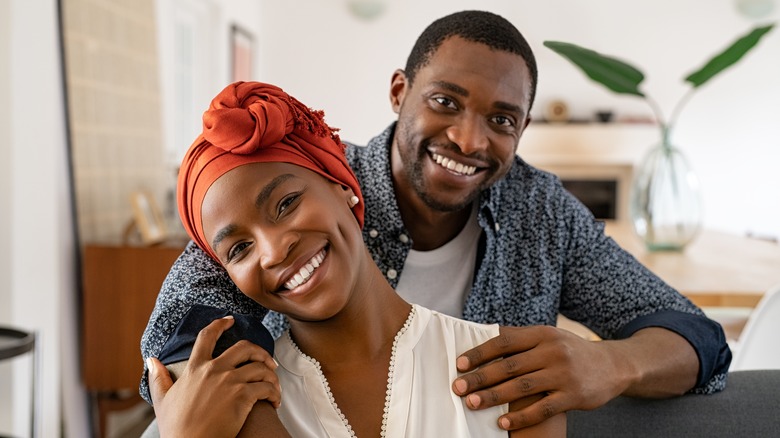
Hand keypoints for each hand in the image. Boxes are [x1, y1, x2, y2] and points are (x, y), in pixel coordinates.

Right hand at [148, 316, 281, 437]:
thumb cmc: (176, 428)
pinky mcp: (243, 397)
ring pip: (261, 367)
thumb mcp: (162, 400)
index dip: (219, 324)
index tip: (230, 320)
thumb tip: (152, 360)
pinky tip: (274, 401)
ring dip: (271, 376)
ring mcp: (230, 382)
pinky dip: (274, 393)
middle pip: (245, 347)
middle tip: (267, 361)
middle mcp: (214, 370)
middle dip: (260, 351)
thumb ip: (158, 378)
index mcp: (195, 368)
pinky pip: (267, 387)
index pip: (207, 336)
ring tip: (273, 386)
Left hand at [452, 325, 627, 430]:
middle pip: (509, 366)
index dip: (480, 353)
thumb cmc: (571, 351)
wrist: (613, 365)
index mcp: (543, 334)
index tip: (460, 364)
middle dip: (481, 378)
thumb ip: (522, 339)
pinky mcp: (573, 396)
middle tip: (458, 387)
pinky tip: (503, 424)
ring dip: (494, 397)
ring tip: (473, 403)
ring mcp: (563, 374)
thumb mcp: (550, 336)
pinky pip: (542, 409)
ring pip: (522, 388)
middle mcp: (553, 351)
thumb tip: (484, 336)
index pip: (504, 342)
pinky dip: (521, 418)